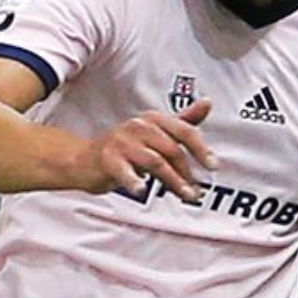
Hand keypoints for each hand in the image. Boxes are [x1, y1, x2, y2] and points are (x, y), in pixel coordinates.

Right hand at [77, 99, 216, 202]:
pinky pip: (125, 171)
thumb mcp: (155, 132)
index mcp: (152, 119)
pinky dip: (134, 181)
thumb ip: (183, 120)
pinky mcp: (108, 159)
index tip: (212, 165)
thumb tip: (207, 102)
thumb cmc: (124, 148)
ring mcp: (121, 142)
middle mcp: (138, 126)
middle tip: (196, 191)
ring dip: (173, 182)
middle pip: (172, 150)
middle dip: (187, 173)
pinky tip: (142, 190)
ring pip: (155, 162)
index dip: (201, 149)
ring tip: (184, 196)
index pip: (184, 130)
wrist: (84, 160)